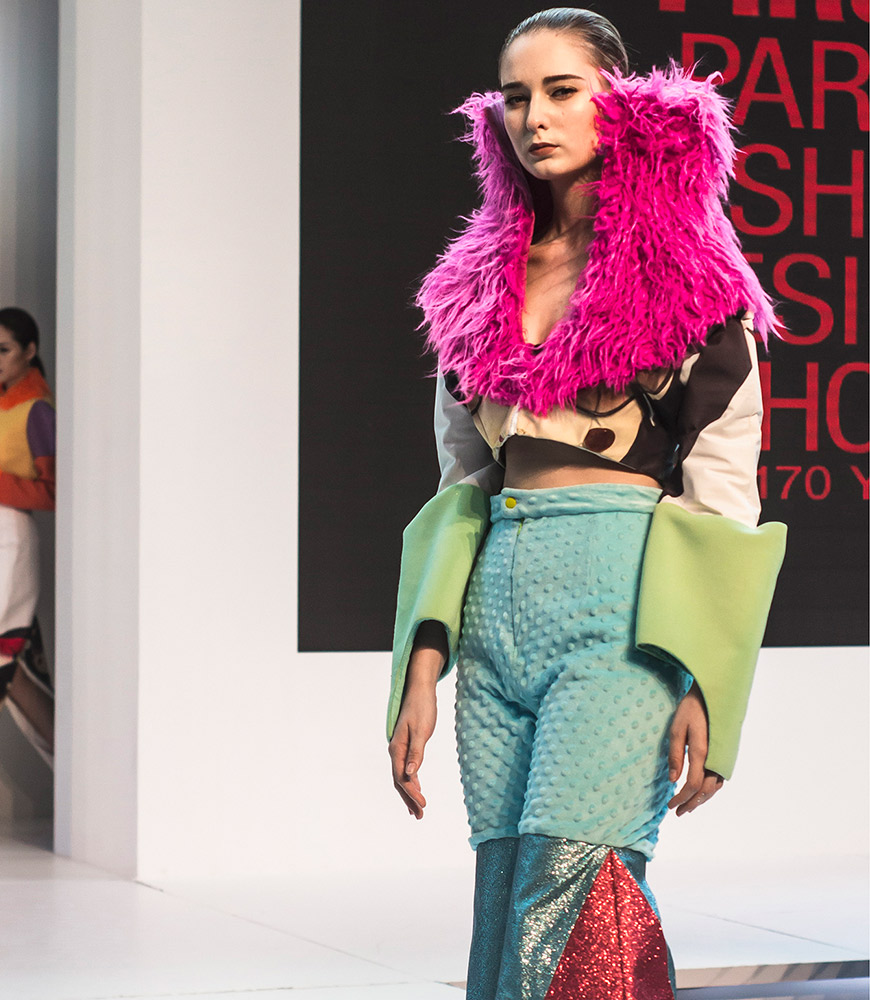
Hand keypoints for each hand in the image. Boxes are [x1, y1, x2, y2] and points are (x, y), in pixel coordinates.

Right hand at [388, 686, 436, 818]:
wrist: (419, 690)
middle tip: (420, 816)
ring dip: (409, 794)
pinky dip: (411, 783)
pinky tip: (416, 790)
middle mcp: (395, 751)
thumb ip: (416, 752)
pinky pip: (406, 769)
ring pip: (401, 777)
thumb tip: (411, 774)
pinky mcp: (406, 746)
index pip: (402, 777)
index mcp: (397, 748)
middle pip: (399, 781)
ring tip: (417, 811)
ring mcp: (400, 749)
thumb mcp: (421, 730)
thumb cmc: (421, 708)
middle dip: (409, 799)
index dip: (412, 793)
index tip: (423, 805)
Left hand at [667, 681, 723, 815]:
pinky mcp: (725, 755)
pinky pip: (719, 778)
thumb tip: (672, 780)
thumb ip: (675, 756)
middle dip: (691, 803)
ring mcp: (723, 757)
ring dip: (701, 799)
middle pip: (705, 790)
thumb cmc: (690, 711)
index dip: (681, 798)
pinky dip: (709, 789)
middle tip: (677, 812)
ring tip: (688, 806)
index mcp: (702, 752)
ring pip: (715, 787)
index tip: (670, 805)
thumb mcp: (676, 730)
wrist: (712, 696)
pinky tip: (700, 791)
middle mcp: (716, 758)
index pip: (692, 785)